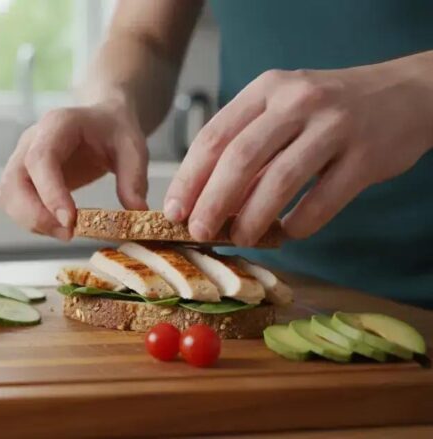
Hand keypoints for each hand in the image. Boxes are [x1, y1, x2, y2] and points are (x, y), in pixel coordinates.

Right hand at [0, 101, 149, 239]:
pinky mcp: (20, 177)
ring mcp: (20, 158)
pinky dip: (30, 220)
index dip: (50, 192)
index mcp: (57, 125)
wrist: (101, 120)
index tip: (69, 221)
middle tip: (69, 234)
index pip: (41, 159)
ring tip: (66, 232)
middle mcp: (31, 140)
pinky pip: (12, 203)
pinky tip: (56, 225)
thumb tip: (136, 212)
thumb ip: (134, 178)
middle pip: (14, 181)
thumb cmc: (114, 130)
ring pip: (7, 196)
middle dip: (36, 215)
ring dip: (30, 221)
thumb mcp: (133, 147)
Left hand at [163, 57, 432, 245]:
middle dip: (212, 201)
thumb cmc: (328, 108)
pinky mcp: (365, 157)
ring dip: (253, 218)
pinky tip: (287, 233)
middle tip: (199, 231)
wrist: (406, 93)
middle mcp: (298, 102)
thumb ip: (247, 141)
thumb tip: (204, 198)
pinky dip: (299, 224)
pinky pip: (323, 200)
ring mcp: (335, 127)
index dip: (190, 177)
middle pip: (241, 158)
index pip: (215, 135)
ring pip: (280, 181)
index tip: (174, 209)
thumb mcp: (283, 105)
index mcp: (267, 89)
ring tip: (240, 239)